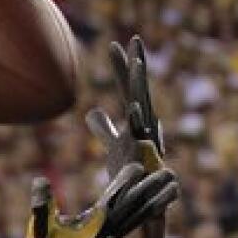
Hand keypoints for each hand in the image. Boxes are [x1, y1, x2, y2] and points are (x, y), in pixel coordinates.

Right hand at [12, 163, 178, 237]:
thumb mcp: (38, 230)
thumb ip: (41, 206)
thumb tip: (40, 182)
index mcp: (93, 227)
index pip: (113, 200)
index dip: (125, 182)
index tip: (139, 165)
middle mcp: (108, 232)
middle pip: (134, 207)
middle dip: (151, 189)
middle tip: (170, 173)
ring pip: (140, 217)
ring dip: (157, 202)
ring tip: (174, 187)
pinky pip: (136, 224)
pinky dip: (148, 212)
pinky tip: (158, 204)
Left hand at [87, 35, 164, 175]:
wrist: (144, 197)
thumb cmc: (131, 171)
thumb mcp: (114, 144)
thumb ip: (104, 128)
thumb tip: (91, 111)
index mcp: (136, 119)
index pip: (127, 88)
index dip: (121, 68)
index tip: (113, 45)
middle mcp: (144, 124)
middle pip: (138, 90)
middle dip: (135, 64)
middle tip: (133, 39)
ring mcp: (145, 138)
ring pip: (143, 106)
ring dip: (139, 85)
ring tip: (137, 61)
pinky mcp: (143, 155)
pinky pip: (140, 136)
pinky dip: (137, 120)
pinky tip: (131, 106)